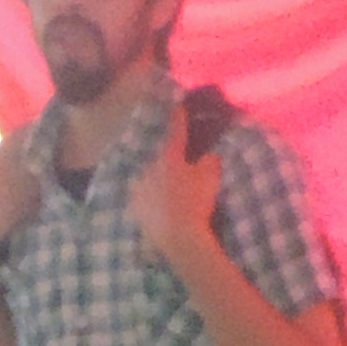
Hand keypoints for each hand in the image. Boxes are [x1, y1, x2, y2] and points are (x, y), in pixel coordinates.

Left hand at [130, 120, 221, 270]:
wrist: (178, 238)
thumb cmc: (196, 202)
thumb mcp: (211, 177)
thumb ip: (210, 161)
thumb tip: (209, 156)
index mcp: (169, 157)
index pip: (175, 133)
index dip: (179, 119)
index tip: (178, 106)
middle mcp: (149, 169)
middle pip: (161, 160)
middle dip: (170, 163)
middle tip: (181, 172)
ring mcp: (139, 190)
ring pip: (150, 180)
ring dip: (158, 184)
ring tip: (169, 195)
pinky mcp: (135, 211)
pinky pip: (144, 201)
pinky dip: (151, 203)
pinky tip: (159, 211)